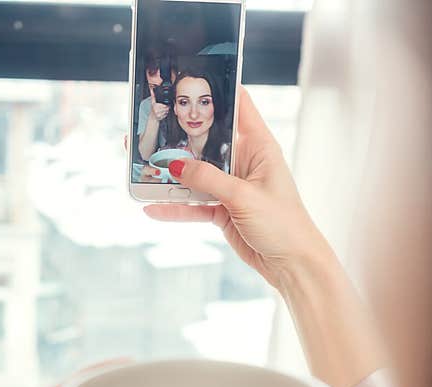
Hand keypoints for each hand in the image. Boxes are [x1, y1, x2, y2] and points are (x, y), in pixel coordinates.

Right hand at [143, 87, 330, 291]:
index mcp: (259, 146)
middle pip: (206, 141)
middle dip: (179, 138)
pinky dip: (174, 207)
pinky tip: (152, 208)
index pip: (238, 106)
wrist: (291, 265)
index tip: (190, 77)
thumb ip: (208, 179)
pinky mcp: (222, 209)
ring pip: (195, 174)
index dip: (217, 89)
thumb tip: (175, 166)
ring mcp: (231, 186)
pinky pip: (193, 204)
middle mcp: (244, 162)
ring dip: (171, 176)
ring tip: (140, 167)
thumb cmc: (284, 225)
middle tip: (149, 128)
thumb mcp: (243, 197)